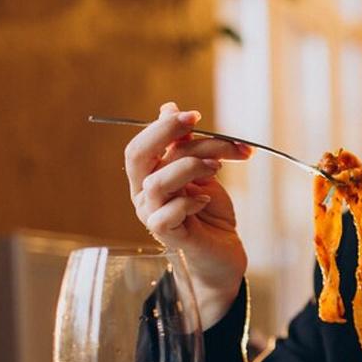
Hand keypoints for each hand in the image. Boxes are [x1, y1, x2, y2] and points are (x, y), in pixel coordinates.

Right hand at [125, 101, 252, 327]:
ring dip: (189, 166)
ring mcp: (152, 215)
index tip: (195, 115)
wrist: (224, 253)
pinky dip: (188, 202)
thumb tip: (168, 108)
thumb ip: (186, 145)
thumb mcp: (203, 172)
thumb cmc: (211, 213)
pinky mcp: (167, 236)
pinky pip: (165, 215)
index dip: (163, 125)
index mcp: (149, 175)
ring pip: (156, 182)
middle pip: (138, 156)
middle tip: (197, 123)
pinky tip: (206, 200)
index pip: (143, 144)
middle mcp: (144, 194)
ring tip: (216, 167)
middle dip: (165, 133)